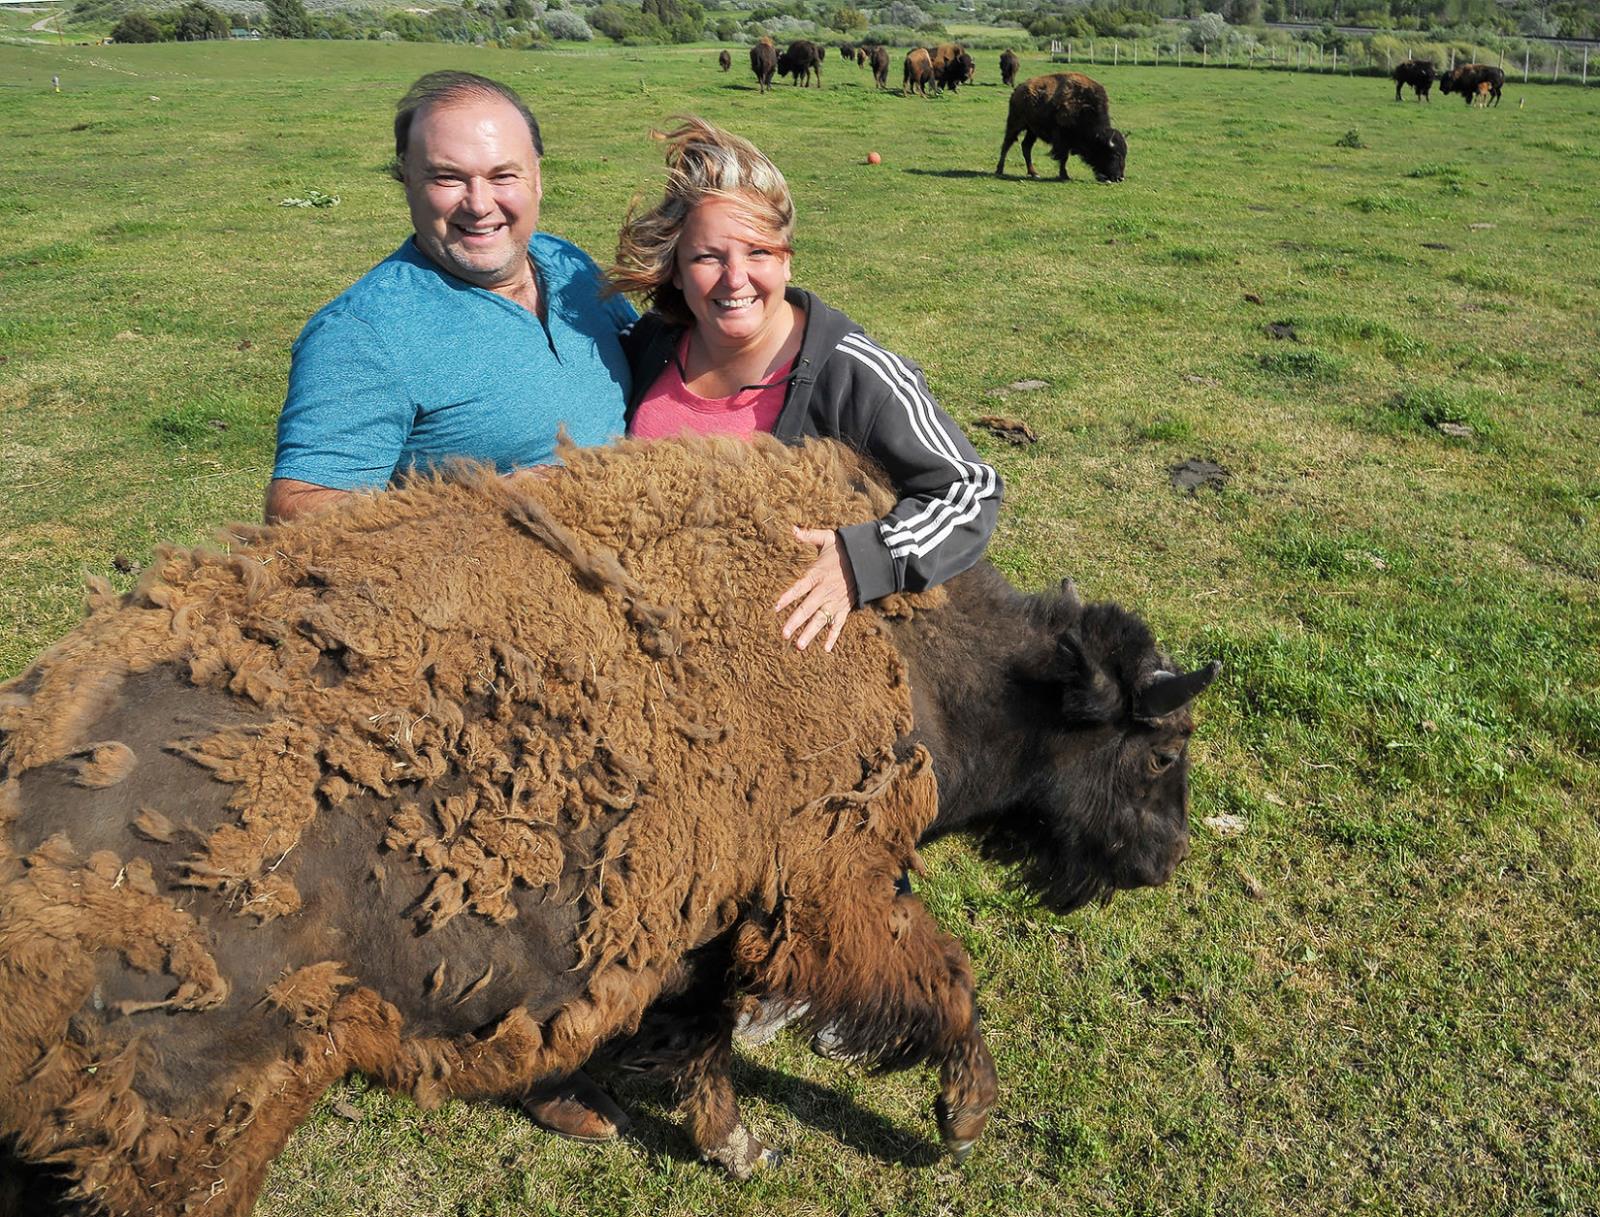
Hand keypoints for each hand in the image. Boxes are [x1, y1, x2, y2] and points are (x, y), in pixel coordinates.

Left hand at [775, 527, 856, 652]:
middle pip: (808, 609)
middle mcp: (825, 591)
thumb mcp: (827, 538)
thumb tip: (792, 529)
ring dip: (810, 633)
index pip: (800, 587)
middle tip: (784, 634)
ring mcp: (835, 601)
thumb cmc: (843, 549)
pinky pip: (838, 624)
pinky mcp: (844, 608)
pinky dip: (833, 636)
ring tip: (799, 646)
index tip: (775, 607)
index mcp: (817, 574)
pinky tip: (825, 649)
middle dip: (796, 622)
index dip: (788, 597)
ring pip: (821, 620)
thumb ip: (808, 536)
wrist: (869, 559)